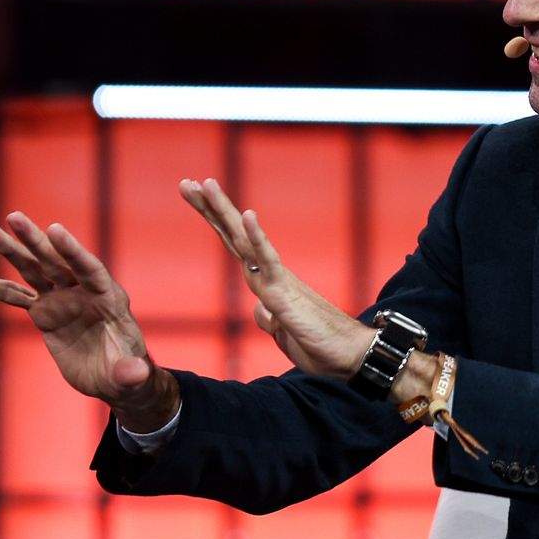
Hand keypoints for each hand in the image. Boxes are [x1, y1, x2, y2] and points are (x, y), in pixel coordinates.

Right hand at [0, 211, 179, 430]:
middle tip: (14, 217)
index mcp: (109, 299)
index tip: (54, 229)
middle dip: (36, 240)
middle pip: (57, 262)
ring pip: (33, 270)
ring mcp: (61, 299)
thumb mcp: (130, 378)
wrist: (113, 377)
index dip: (73, 251)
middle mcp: (83, 292)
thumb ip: (131, 373)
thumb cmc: (127, 374)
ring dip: (12, 250)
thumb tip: (135, 373)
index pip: (90, 269)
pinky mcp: (43, 312)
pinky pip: (13, 296)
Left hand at [179, 178, 369, 378]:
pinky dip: (257, 236)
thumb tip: (260, 310)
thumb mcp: (284, 334)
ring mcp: (277, 279)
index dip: (214, 221)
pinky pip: (269, 260)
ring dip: (224, 211)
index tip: (196, 197)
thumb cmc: (320, 344)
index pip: (234, 245)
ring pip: (245, 240)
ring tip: (206, 184)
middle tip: (187, 183)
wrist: (350, 355)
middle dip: (210, 208)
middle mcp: (269, 274)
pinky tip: (247, 213)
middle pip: (233, 235)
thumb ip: (269, 318)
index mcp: (265, 282)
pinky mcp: (286, 292)